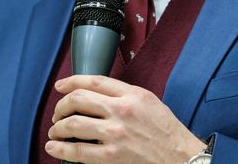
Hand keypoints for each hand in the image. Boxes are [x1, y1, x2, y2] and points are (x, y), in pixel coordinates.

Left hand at [45, 75, 206, 163]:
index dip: (71, 81)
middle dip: (61, 106)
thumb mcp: (148, 101)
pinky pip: (79, 151)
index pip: (94, 81)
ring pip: (74, 124)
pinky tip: (55, 148)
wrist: (182, 158)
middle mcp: (122, 110)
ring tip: (55, 131)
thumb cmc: (167, 132)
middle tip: (58, 113)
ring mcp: (116, 134)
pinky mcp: (113, 156)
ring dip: (58, 127)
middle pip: (79, 99)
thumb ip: (123, 94)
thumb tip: (95, 94)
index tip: (61, 86)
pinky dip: (61, 149)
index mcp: (132, 94)